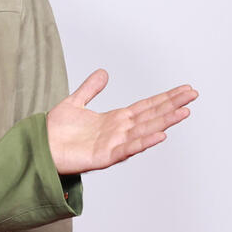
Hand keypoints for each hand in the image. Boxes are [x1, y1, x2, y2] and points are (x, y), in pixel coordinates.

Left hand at [46, 70, 196, 174]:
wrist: (38, 148)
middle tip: (193, 96)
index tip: (184, 90)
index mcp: (114, 120)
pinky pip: (127, 149)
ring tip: (184, 112)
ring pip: (144, 131)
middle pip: (151, 116)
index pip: (146, 106)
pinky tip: (160, 135)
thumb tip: (103, 73)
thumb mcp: (74, 103)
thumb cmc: (54, 132)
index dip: (165, 98)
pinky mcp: (104, 157)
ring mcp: (113, 145)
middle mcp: (118, 132)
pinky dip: (143, 142)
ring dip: (164, 122)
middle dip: (172, 106)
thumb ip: (89, 89)